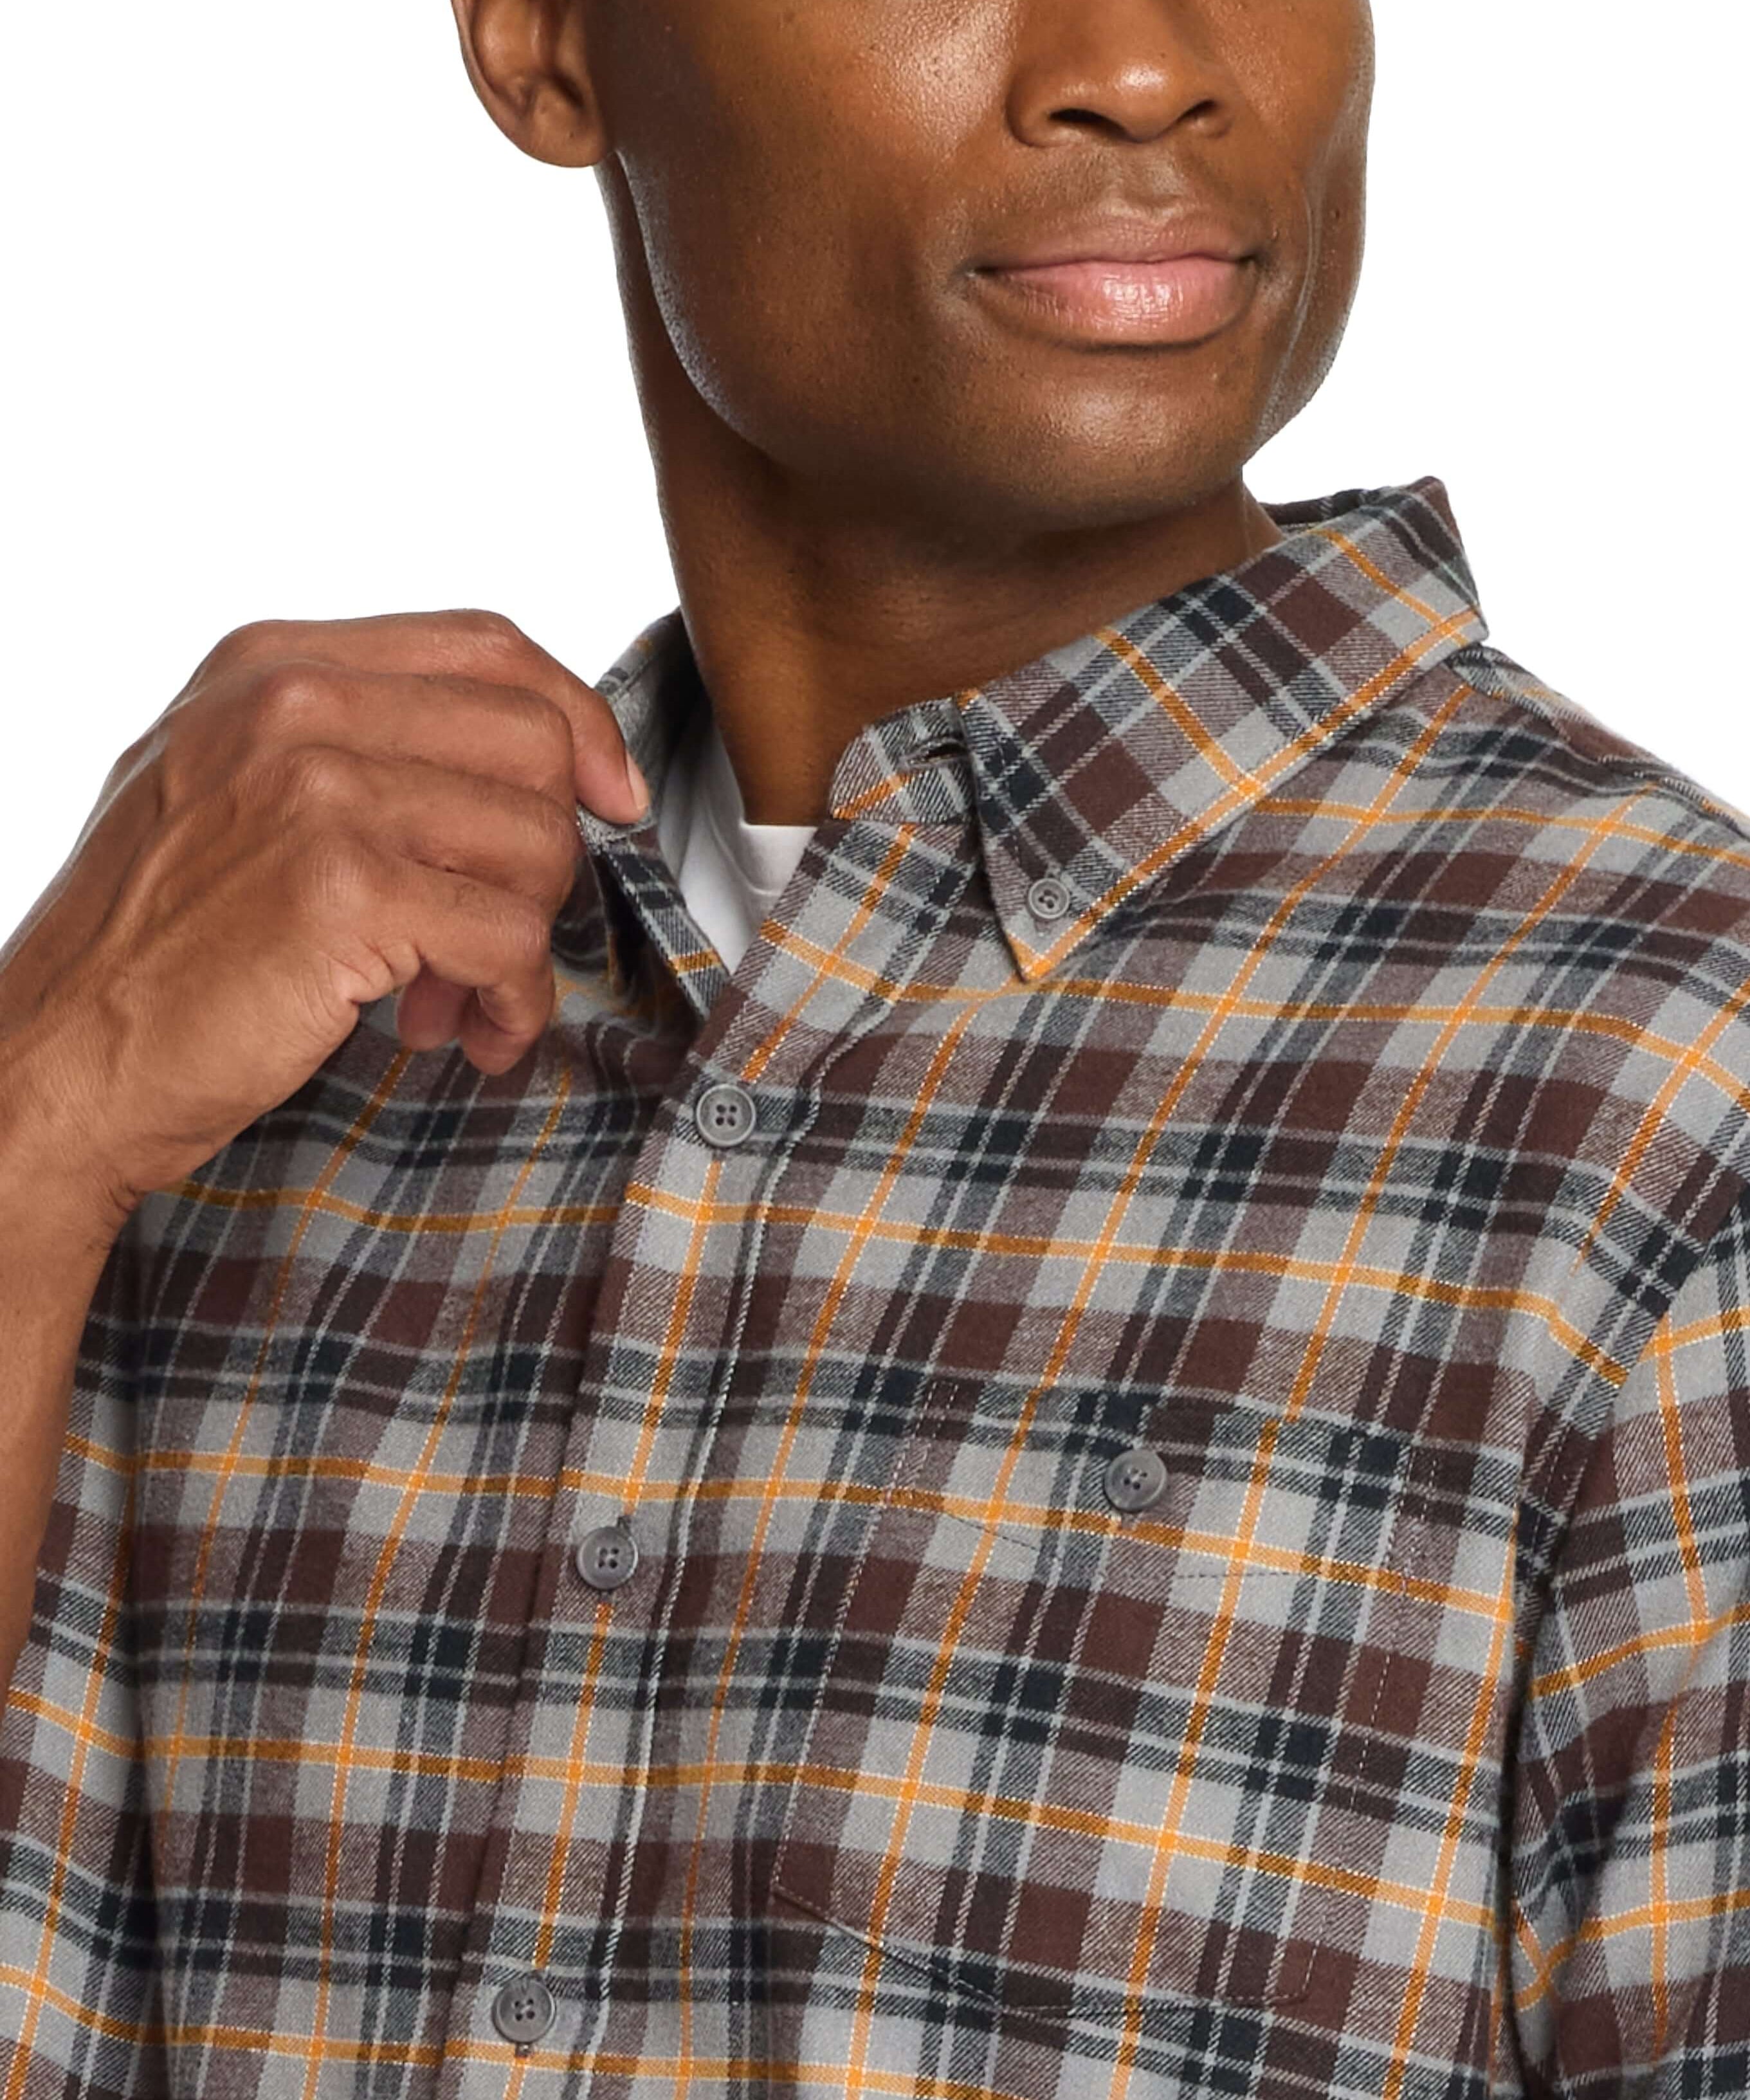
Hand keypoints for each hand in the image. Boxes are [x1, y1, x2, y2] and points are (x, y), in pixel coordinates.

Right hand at [0, 609, 647, 1237]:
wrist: (59, 1057)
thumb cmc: (153, 946)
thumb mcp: (232, 792)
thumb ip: (356, 749)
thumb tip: (524, 767)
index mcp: (272, 665)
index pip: (488, 646)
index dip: (578, 722)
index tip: (608, 797)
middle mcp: (292, 705)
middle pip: (534, 741)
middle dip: (549, 849)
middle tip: (504, 926)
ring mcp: (315, 791)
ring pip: (535, 842)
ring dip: (526, 941)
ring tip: (462, 998)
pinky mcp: (340, 891)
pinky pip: (509, 936)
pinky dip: (512, 1001)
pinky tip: (467, 1034)